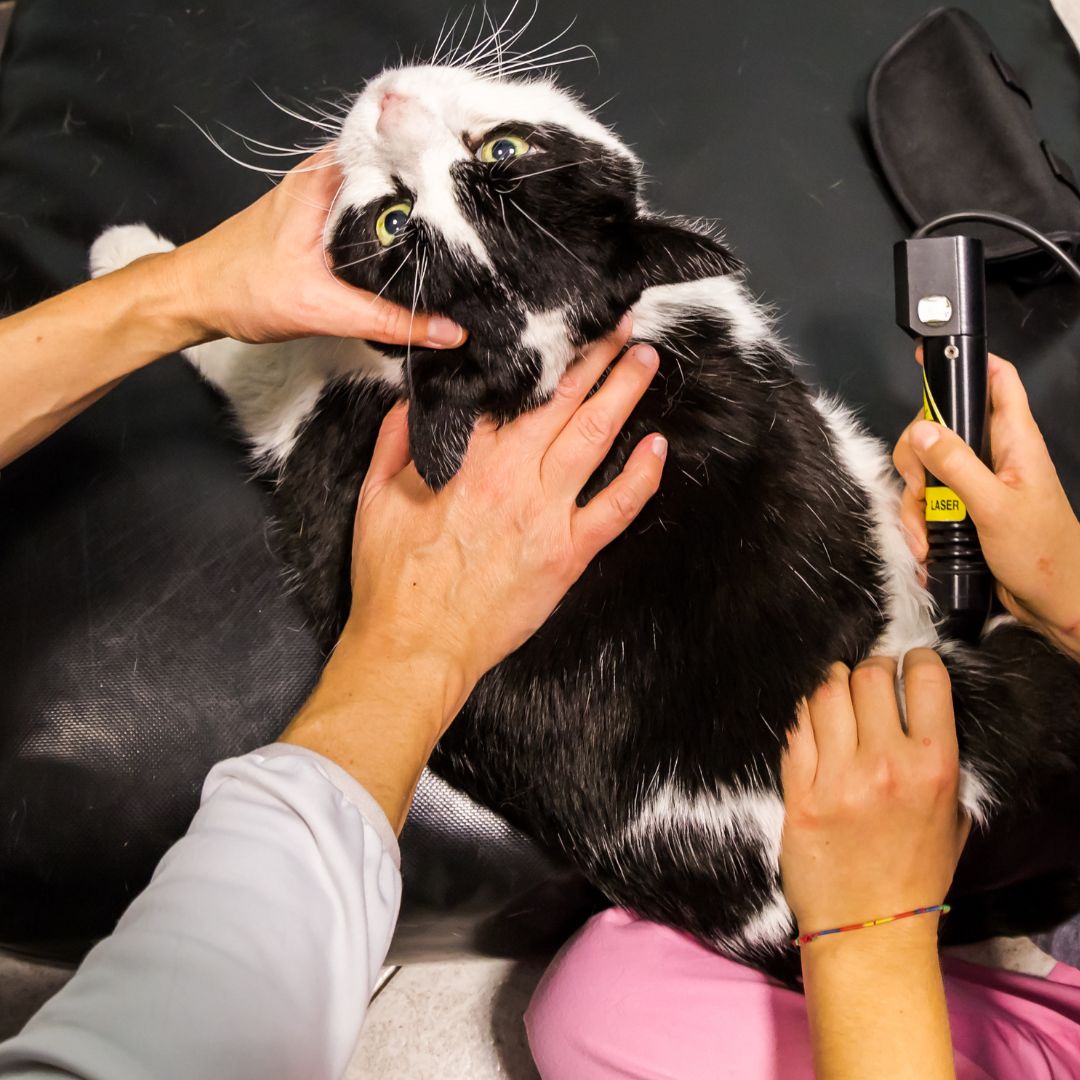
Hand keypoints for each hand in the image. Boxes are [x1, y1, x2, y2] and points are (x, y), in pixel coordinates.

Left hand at [162, 148, 466, 348]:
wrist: (194, 297)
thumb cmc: (241, 288)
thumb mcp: (324, 308)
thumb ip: (390, 320)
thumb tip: (449, 332)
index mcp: (326, 177)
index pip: (395, 146)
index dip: (438, 155)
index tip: (476, 173)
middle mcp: (327, 175)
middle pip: (397, 168)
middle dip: (438, 186)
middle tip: (480, 210)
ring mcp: (325, 195)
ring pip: (385, 192)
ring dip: (418, 209)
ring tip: (464, 228)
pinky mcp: (322, 217)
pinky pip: (371, 214)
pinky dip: (396, 228)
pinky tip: (421, 249)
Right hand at [346, 316, 665, 725]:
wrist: (417, 646)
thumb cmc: (394, 579)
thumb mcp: (375, 499)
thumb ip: (396, 442)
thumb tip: (414, 401)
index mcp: (466, 459)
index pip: (509, 392)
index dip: (537, 355)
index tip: (556, 330)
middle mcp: (513, 477)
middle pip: (562, 402)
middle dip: (595, 356)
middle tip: (620, 324)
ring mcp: (546, 515)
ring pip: (595, 438)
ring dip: (623, 393)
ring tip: (645, 359)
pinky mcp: (568, 554)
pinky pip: (616, 508)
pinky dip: (642, 476)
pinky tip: (658, 446)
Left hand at [780, 652, 969, 937]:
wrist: (869, 927)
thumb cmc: (915, 874)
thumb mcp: (952, 816)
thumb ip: (938, 761)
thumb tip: (918, 710)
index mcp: (932, 766)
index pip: (925, 680)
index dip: (914, 660)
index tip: (908, 661)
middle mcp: (885, 764)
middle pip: (868, 677)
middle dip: (869, 667)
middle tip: (867, 676)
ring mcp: (837, 777)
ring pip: (826, 695)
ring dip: (831, 682)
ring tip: (835, 687)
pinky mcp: (798, 792)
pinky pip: (796, 731)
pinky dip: (804, 716)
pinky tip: (811, 720)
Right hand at [894, 353, 1079, 658]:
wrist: (1052, 602)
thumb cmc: (1042, 554)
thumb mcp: (995, 506)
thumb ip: (957, 465)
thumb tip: (922, 430)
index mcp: (1015, 442)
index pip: (997, 381)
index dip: (967, 363)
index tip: (931, 359)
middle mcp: (994, 456)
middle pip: (939, 429)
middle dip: (917, 459)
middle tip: (919, 486)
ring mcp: (976, 483)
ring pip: (926, 471)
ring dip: (915, 503)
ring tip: (926, 533)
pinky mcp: (963, 510)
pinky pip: (927, 504)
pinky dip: (919, 523)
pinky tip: (927, 546)